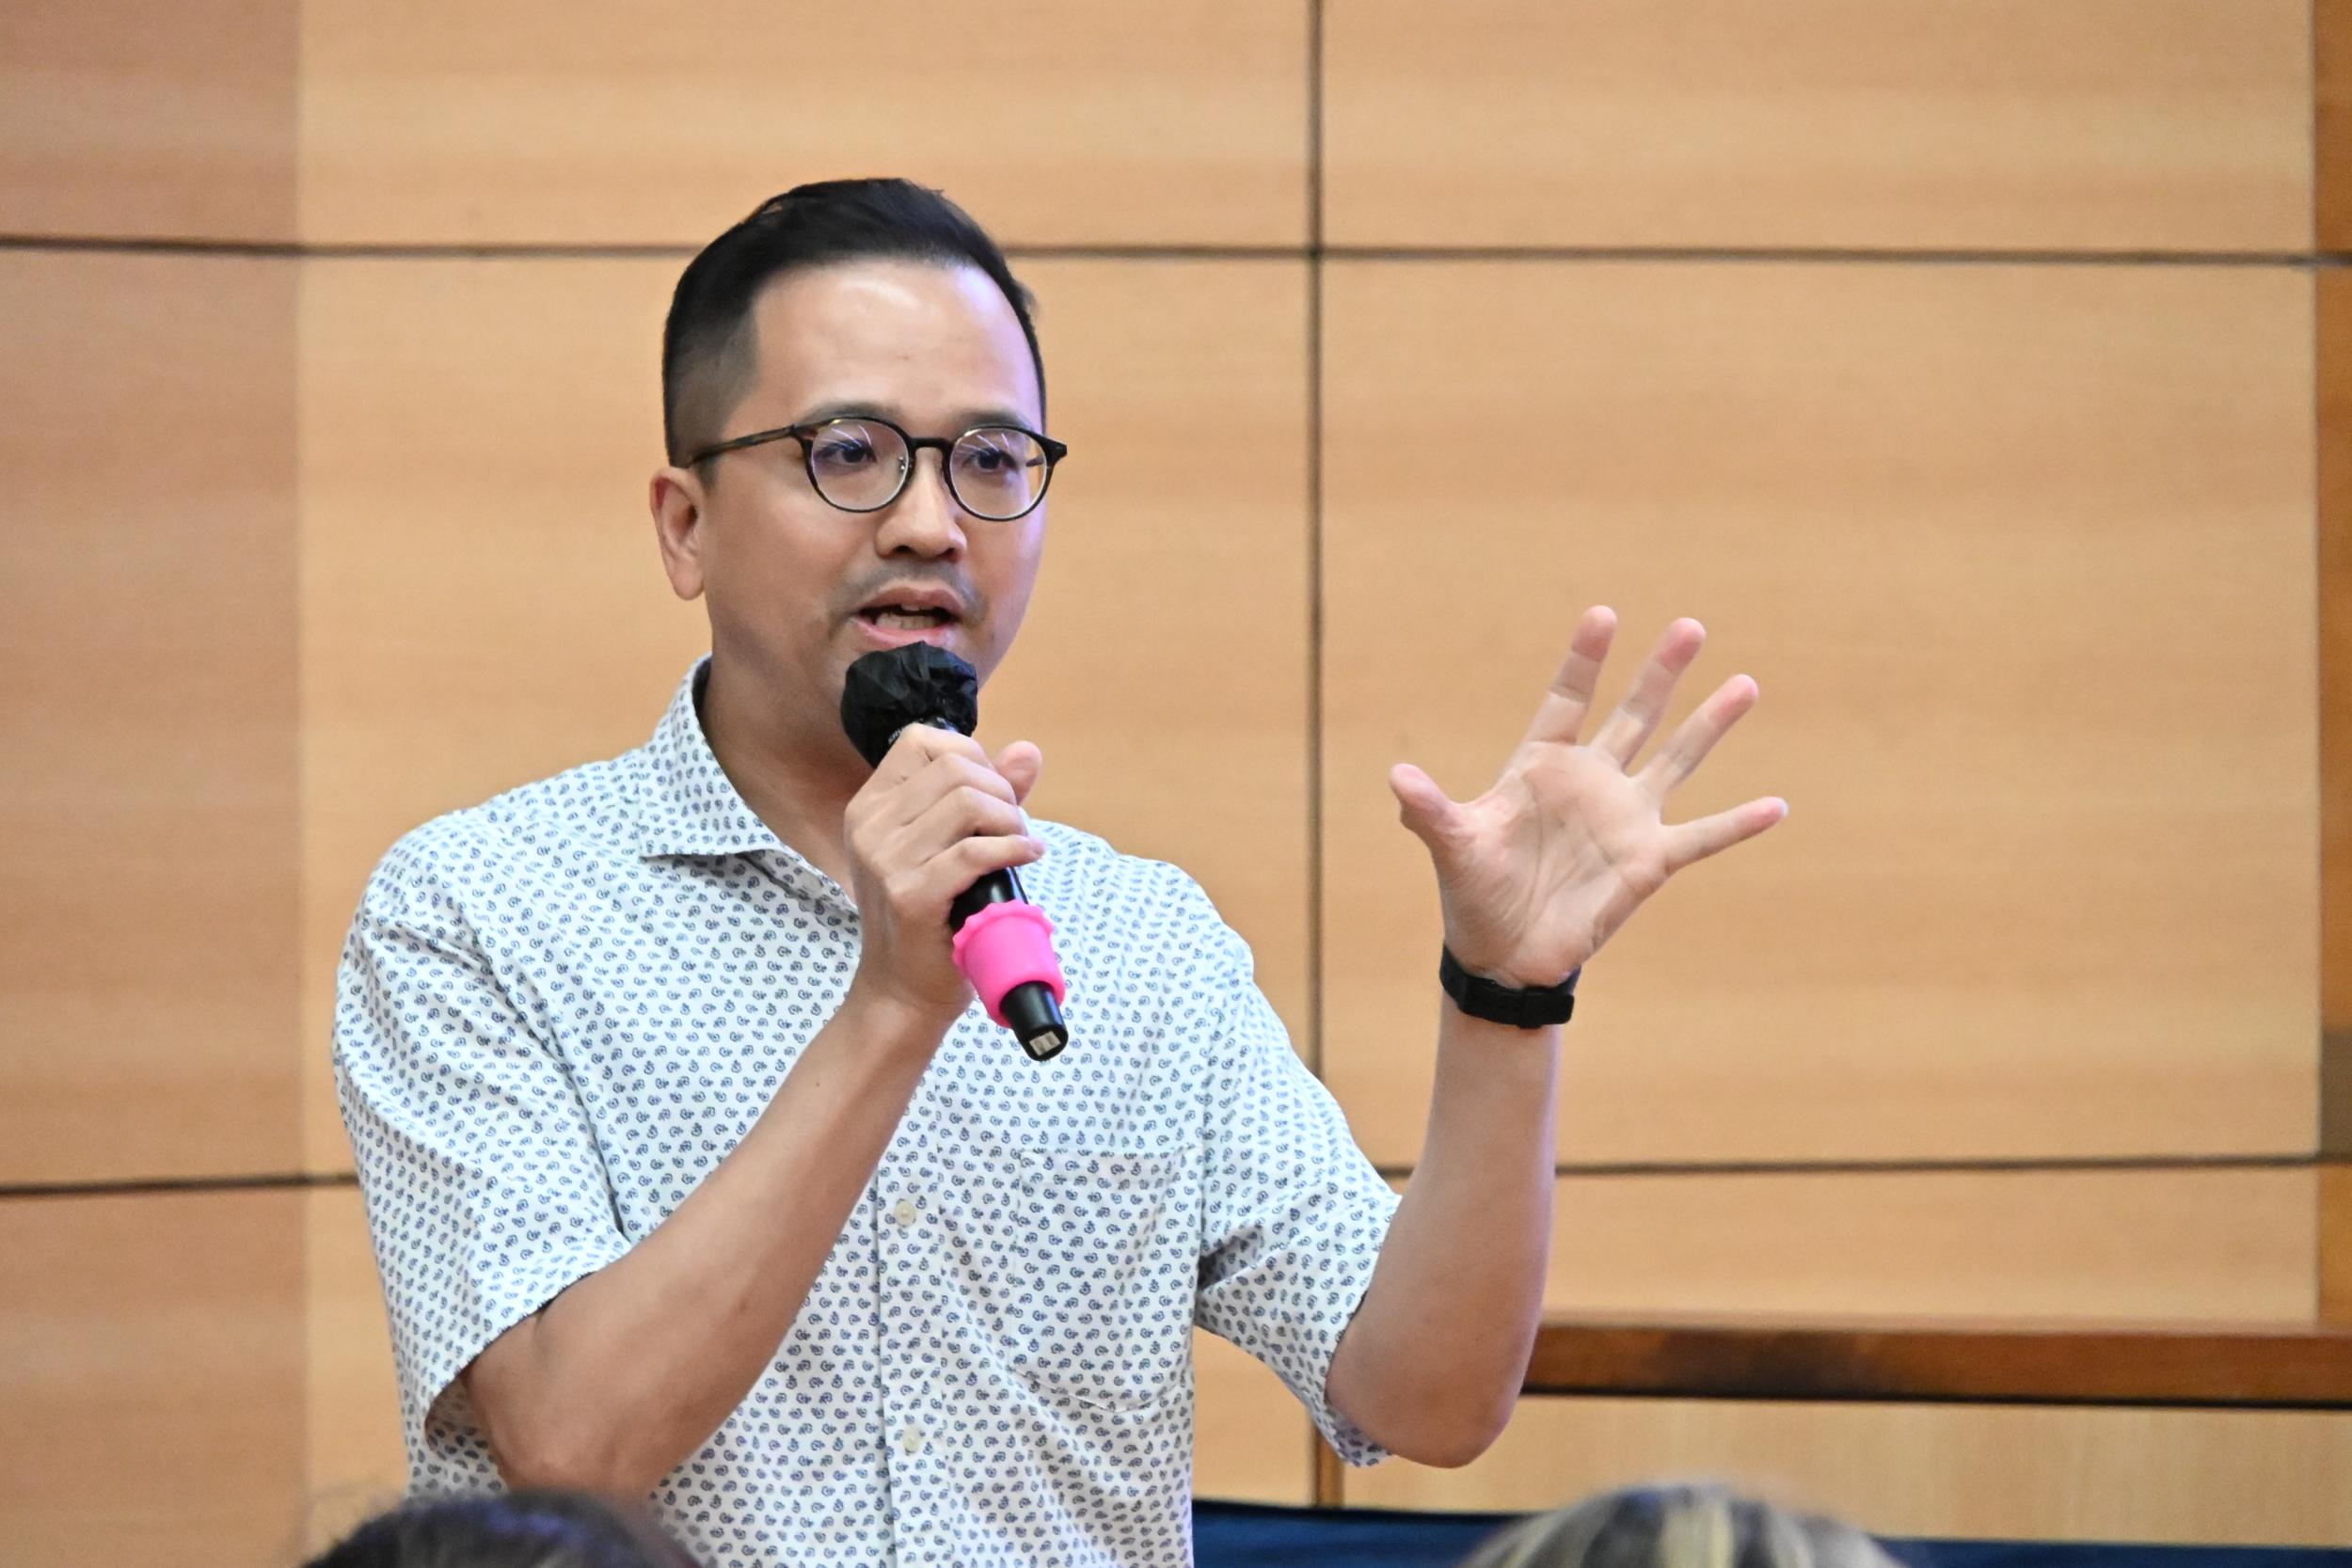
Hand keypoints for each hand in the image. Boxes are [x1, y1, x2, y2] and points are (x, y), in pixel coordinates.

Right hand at [843, 727, 1044, 1028]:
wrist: (902, 990)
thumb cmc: (931, 917)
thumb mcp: (950, 846)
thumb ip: (988, 794)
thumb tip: (1027, 751)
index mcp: (870, 806)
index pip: (922, 740)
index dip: (971, 756)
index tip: (992, 793)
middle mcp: (869, 825)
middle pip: (954, 767)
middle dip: (1001, 791)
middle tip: (1013, 827)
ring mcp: (885, 860)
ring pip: (968, 803)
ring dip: (1010, 820)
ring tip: (1018, 845)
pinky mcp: (910, 895)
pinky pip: (975, 851)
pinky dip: (1013, 849)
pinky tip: (1027, 859)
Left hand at [1390, 607, 1785, 989]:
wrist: (1504, 953)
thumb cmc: (1474, 891)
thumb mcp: (1451, 844)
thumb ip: (1428, 810)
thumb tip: (1396, 778)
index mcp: (1542, 765)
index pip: (1567, 699)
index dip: (1584, 660)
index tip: (1603, 615)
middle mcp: (1591, 782)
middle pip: (1634, 715)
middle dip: (1661, 673)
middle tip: (1691, 626)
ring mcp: (1624, 819)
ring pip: (1676, 760)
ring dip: (1709, 726)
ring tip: (1744, 685)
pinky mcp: (1648, 862)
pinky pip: (1701, 837)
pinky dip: (1737, 824)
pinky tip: (1775, 805)